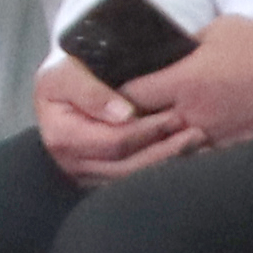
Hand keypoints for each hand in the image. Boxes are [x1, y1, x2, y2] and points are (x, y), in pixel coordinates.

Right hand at [32, 51, 204, 182]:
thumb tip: (125, 114)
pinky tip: (180, 155)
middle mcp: (72, 162)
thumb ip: (92, 92)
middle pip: (126, 166)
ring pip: (131, 177)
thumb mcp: (68, 72)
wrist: (56, 87)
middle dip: (164, 151)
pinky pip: (131, 180)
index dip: (146, 131)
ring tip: (194, 146)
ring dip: (165, 163)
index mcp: (62, 137)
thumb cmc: (63, 74)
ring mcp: (84, 174)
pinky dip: (157, 168)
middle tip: (196, 135)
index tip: (174, 117)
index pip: (114, 141)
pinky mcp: (97, 178)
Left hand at [121, 12, 252, 152]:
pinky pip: (197, 157)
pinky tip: (177, 146)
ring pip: (167, 149)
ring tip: (142, 134)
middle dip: (128, 122)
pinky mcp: (233, 150)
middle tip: (119, 116)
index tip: (114, 88)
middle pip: (143, 127)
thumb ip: (185, 43)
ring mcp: (214, 136)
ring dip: (154, 142)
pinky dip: (183, 152)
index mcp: (186, 82)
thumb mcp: (220, 30)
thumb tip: (162, 52)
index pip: (131, 95)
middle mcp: (195, 114)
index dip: (116, 93)